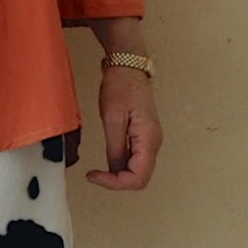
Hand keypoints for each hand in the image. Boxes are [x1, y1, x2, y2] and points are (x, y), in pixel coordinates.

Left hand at [86, 67, 161, 190]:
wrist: (128, 65)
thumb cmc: (121, 86)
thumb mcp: (113, 118)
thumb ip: (115, 148)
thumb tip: (115, 171)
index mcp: (149, 139)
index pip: (138, 178)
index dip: (115, 183)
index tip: (94, 175)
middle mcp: (154, 143)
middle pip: (140, 178)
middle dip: (117, 182)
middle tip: (95, 175)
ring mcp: (150, 140)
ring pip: (138, 171)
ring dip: (118, 175)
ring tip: (98, 170)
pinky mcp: (143, 136)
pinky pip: (135, 160)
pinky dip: (120, 166)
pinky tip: (106, 161)